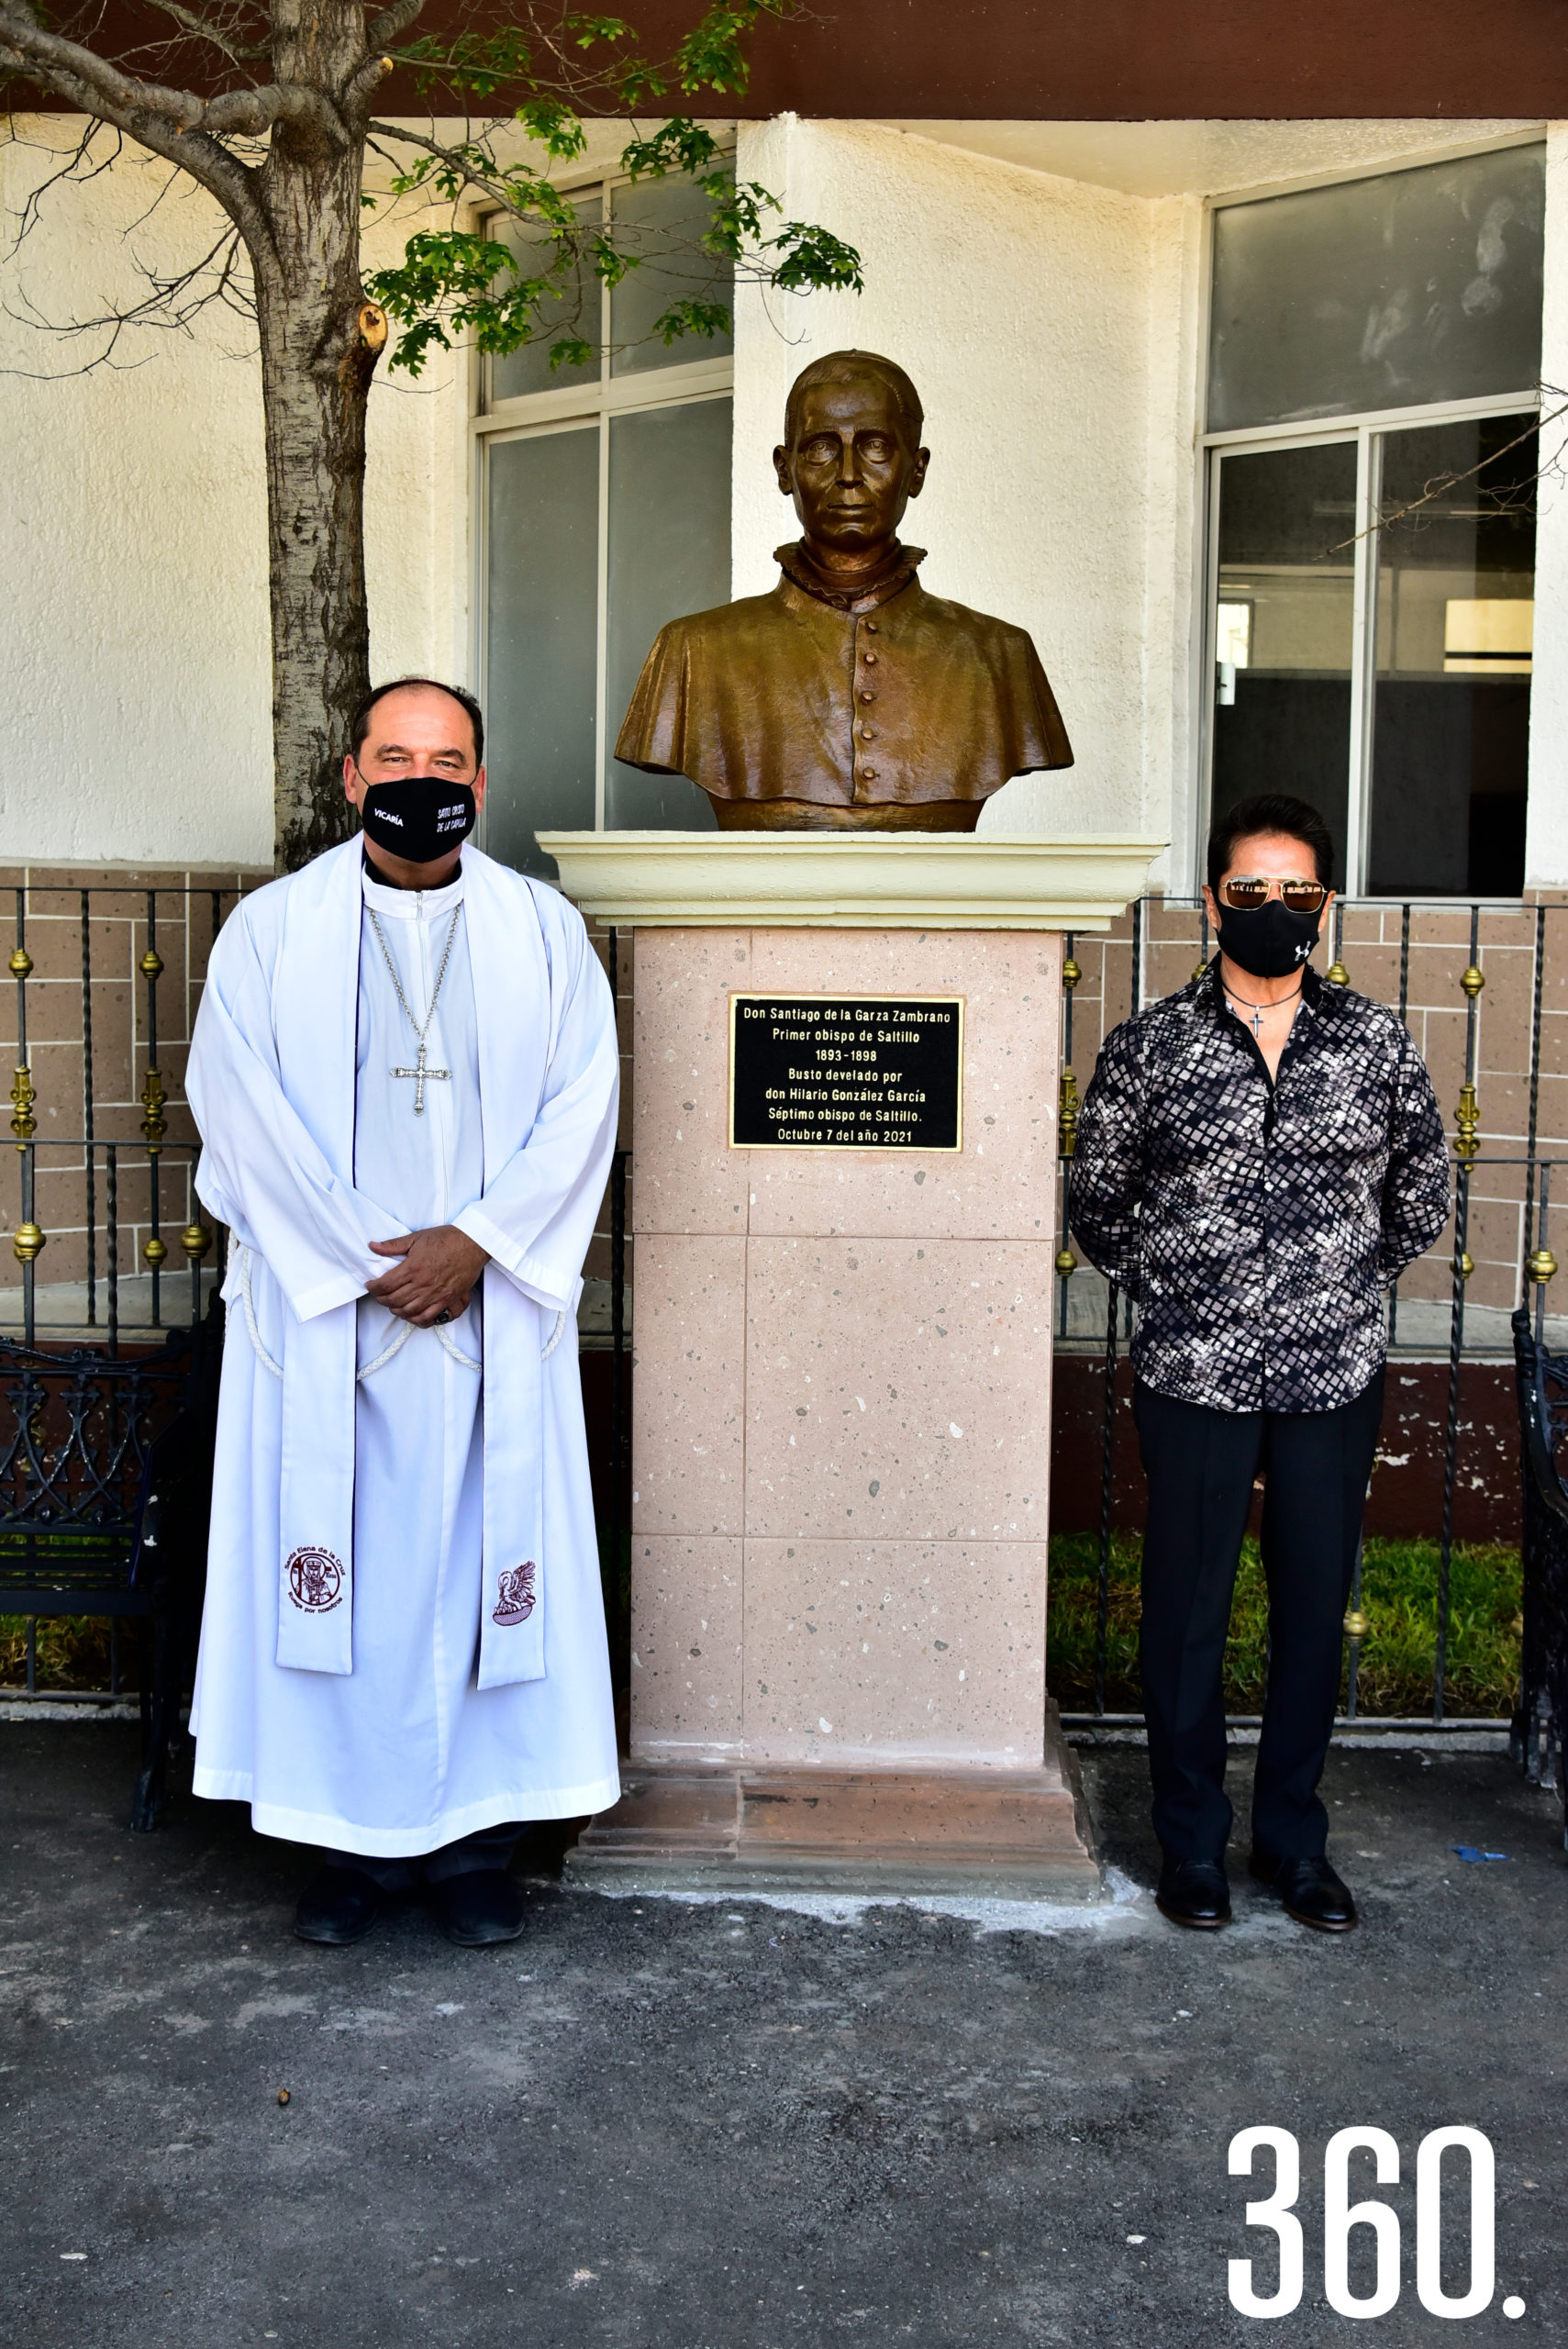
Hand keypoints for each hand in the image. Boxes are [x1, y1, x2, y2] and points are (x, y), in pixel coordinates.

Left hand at [365, 1225, 489, 1326]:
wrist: (473, 1243)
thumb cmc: (448, 1239)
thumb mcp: (417, 1237)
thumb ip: (393, 1245)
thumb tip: (374, 1246)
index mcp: (413, 1267)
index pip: (385, 1285)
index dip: (374, 1288)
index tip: (370, 1285)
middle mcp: (423, 1283)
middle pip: (394, 1300)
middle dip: (381, 1299)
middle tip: (379, 1295)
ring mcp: (435, 1294)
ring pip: (408, 1311)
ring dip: (396, 1310)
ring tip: (392, 1304)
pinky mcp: (447, 1299)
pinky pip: (428, 1316)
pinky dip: (416, 1319)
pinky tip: (410, 1315)